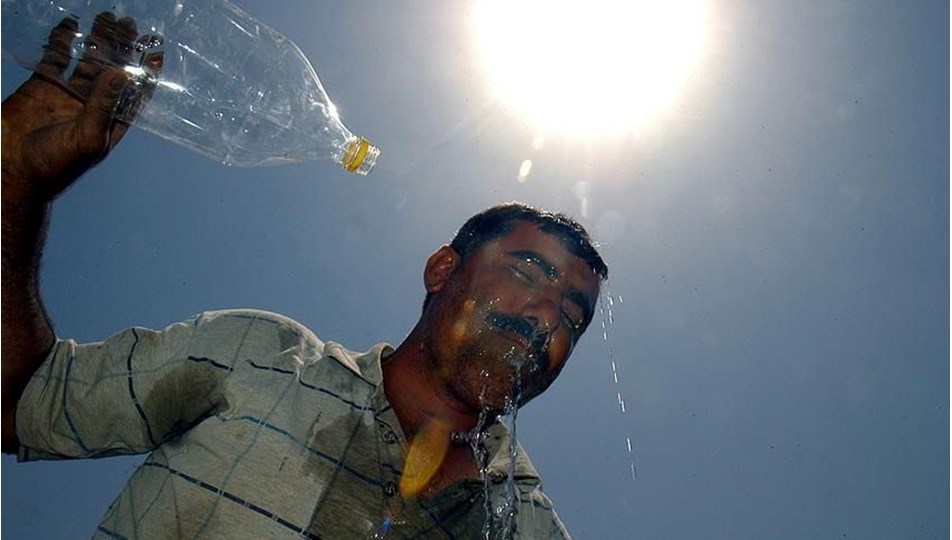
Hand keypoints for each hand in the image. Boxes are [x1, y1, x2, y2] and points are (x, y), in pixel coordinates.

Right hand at [1, 13, 162, 200]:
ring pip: (87, 61)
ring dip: (98, 41)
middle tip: (130, 24)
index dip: (147, 74)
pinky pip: (56, 58)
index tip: (156, 51)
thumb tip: (123, 73)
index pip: (135, 94)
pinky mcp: (43, 86)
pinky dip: (63, 41)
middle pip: (113, 71)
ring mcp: (68, 95)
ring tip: (108, 18)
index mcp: (110, 122)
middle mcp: (92, 106)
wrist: (13, 171)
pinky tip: (71, 24)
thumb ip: (104, 105)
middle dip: (123, 49)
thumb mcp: (87, 136)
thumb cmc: (56, 165)